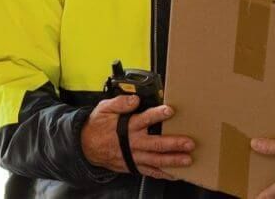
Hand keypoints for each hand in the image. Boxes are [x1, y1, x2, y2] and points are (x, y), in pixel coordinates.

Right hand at [80, 95, 194, 179]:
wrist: (86, 146)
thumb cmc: (98, 126)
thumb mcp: (104, 109)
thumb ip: (120, 103)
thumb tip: (134, 99)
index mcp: (127, 127)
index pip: (144, 119)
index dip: (157, 115)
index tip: (170, 111)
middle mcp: (132, 143)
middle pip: (156, 144)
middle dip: (173, 143)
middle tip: (188, 143)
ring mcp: (133, 156)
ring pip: (156, 160)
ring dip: (172, 160)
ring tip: (187, 160)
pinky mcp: (133, 165)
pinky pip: (149, 172)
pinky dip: (162, 174)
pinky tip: (175, 174)